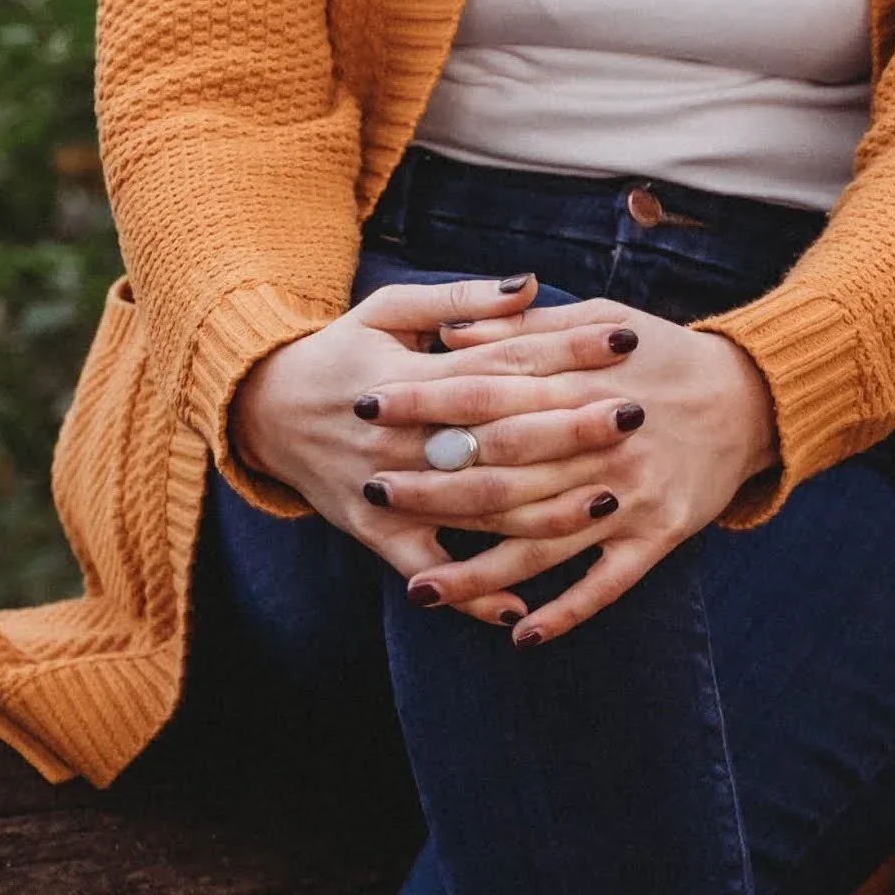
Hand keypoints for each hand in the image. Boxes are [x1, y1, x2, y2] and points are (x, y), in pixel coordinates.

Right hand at [229, 275, 653, 628]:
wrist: (259, 411)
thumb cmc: (339, 352)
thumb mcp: (388, 310)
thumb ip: (461, 301)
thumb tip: (532, 284)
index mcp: (409, 373)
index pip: (501, 362)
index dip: (564, 351)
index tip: (623, 341)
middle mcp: (402, 434)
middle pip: (497, 434)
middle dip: (569, 427)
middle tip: (635, 416)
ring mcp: (389, 488)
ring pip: (474, 506)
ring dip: (542, 510)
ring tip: (609, 502)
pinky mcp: (374, 533)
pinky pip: (425, 569)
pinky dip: (466, 593)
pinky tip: (519, 610)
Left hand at [362, 298, 778, 645]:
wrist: (756, 397)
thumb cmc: (663, 354)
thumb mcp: (599, 319)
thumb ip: (524, 331)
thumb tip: (447, 334)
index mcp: (583, 383)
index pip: (488, 393)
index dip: (426, 401)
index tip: (370, 407)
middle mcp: (604, 443)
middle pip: (503, 471)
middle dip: (433, 486)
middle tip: (372, 492)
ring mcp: (632, 494)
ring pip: (542, 541)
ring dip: (478, 571)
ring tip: (418, 590)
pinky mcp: (660, 535)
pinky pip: (607, 583)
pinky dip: (566, 612)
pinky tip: (518, 633)